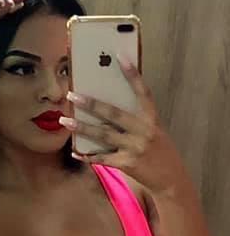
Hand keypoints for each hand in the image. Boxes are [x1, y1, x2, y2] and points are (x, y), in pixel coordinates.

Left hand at [62, 56, 189, 196]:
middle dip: (91, 104)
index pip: (142, 92)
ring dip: (81, 127)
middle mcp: (143, 131)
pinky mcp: (126, 164)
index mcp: (151, 118)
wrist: (170, 179)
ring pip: (103, 134)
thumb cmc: (159, 151)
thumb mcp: (153, 131)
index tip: (120, 56)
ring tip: (64, 121)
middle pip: (113, 113)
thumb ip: (135, 120)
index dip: (132, 74)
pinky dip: (87, 155)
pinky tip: (74, 151)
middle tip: (72, 95)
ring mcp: (134, 147)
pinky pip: (102, 158)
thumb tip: (106, 109)